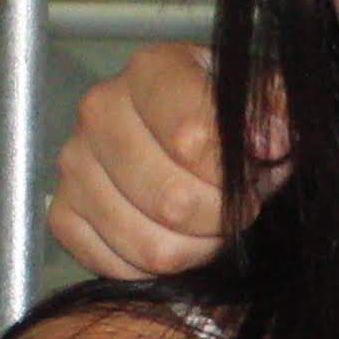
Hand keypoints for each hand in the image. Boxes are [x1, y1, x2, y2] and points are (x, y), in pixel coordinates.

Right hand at [46, 41, 267, 281]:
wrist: (192, 134)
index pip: (193, 138)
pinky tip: (170, 237)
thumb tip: (271, 140)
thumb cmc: (228, 116)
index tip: (256, 175)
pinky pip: (112, 265)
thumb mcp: (265, 99)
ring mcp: (74, 162)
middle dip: (220, 218)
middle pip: (171, 201)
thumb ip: (277, 112)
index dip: (235, 176)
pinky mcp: (61, 211)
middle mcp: (100, 109)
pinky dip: (152, 269)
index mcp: (151, 70)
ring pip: (147, 245)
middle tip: (235, 207)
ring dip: (193, 250)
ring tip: (208, 224)